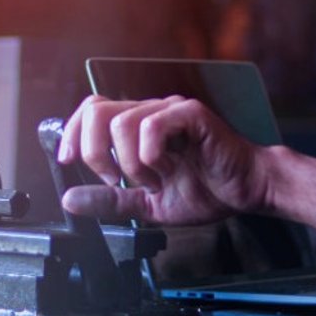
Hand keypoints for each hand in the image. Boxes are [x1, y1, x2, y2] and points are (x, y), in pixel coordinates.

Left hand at [53, 95, 272, 226]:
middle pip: (96, 111)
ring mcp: (170, 111)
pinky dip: (150, 156)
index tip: (67, 160)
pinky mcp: (191, 115)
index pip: (90, 111)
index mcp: (136, 127)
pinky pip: (153, 126)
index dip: (71, 132)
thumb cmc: (206, 191)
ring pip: (122, 123)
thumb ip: (110, 201)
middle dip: (93, 151)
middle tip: (111, 179)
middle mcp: (150, 112)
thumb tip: (69, 199)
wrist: (247, 191)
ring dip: (129, 163)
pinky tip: (166, 171)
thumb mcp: (147, 204)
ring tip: (152, 181)